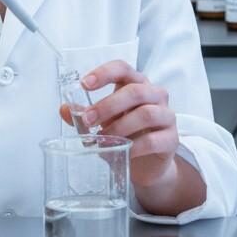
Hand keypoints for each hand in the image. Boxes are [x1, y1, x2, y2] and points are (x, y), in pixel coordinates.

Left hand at [60, 60, 178, 188]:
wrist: (145, 167)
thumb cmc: (125, 137)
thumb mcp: (101, 125)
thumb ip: (85, 115)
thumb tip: (64, 108)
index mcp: (136, 84)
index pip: (122, 69)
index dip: (104, 73)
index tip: (84, 84)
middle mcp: (155, 95)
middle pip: (135, 91)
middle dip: (108, 105)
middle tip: (88, 120)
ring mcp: (166, 116)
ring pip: (147, 113)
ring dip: (121, 126)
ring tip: (103, 139)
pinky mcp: (172, 139)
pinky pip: (154, 139)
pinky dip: (135, 147)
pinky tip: (123, 152)